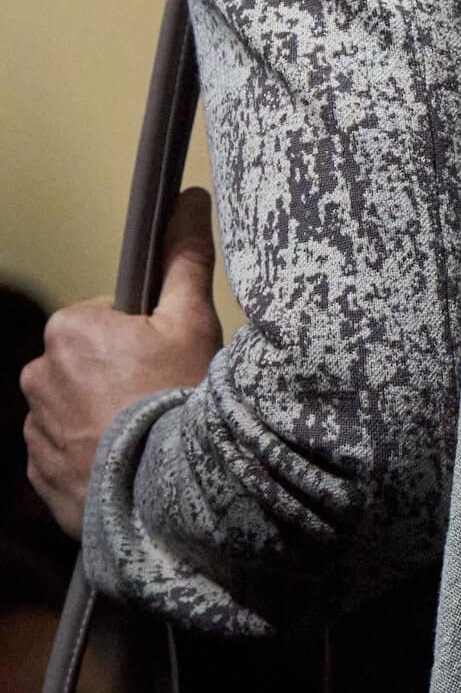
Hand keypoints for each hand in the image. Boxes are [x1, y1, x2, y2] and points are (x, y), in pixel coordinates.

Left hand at [21, 187, 221, 536]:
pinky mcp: (40, 475)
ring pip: (74, 414)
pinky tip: (127, 470)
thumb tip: (187, 198)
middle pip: (86, 369)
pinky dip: (92, 462)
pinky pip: (66, 459)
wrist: (168, 494)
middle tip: (160, 407)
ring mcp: (36, 429)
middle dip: (117, 383)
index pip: (106, 325)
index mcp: (69, 329)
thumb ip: (184, 260)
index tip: (167, 369)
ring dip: (103, 424)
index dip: (143, 344)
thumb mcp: (193, 324)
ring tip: (146, 444)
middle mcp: (37, 374)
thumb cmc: (179, 402)